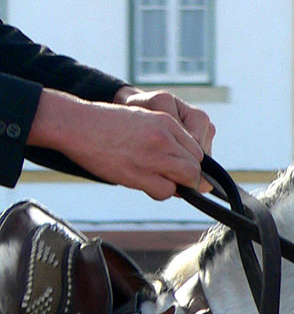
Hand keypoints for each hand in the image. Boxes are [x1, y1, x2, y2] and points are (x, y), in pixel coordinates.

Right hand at [29, 88, 213, 199]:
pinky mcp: (140, 173)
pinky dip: (160, 192)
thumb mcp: (144, 121)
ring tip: (156, 179)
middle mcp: (164, 137)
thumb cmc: (107, 126)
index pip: (197, 151)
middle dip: (188, 178)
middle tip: (170, 179)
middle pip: (195, 167)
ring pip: (187, 179)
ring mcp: (153, 155)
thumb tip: (189, 170)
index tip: (178, 170)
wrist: (76, 125)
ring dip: (176, 185)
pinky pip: (166, 191)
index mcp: (167, 122)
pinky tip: (144, 184)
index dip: (190, 164)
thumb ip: (168, 140)